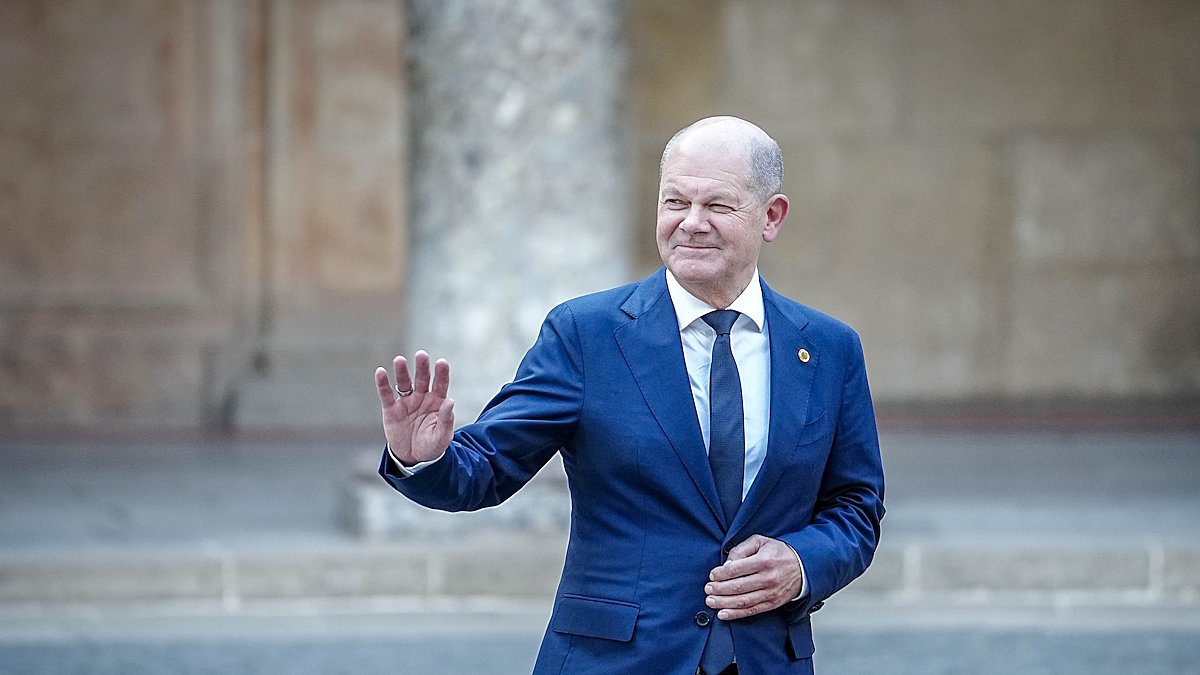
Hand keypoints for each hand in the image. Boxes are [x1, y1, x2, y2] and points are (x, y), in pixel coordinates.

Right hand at [375, 351, 454, 465]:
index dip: (441, 373)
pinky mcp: (391, 409)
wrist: (414, 459)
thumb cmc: (432, 446)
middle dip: (422, 367)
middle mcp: (422, 397)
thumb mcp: (442, 436)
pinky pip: (386, 394)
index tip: (442, 362)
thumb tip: (450, 401)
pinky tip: (381, 372)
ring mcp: (406, 402)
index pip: (441, 384)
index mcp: (437, 402)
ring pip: (404, 383)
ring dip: (402, 372)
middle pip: (422, 379)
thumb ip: (447, 419)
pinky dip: (383, 384)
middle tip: (421, 355)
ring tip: (399, 360)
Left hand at [704, 534, 803, 620]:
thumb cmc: (778, 552)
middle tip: (708, 589)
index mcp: (764, 561)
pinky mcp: (772, 603)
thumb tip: (727, 564)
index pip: (738, 569)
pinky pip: (751, 611)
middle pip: (738, 586)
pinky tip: (723, 614)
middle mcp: (768, 578)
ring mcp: (771, 593)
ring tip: (711, 601)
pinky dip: (736, 614)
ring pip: (743, 601)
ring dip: (724, 603)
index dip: (722, 574)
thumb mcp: (760, 542)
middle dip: (719, 589)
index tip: (712, 575)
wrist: (803, 566)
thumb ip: (741, 549)